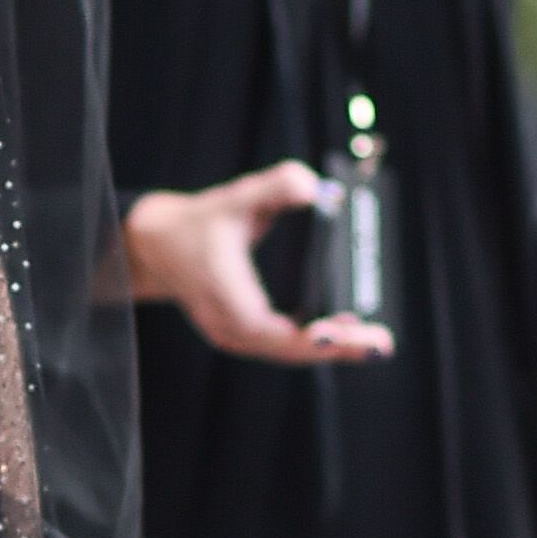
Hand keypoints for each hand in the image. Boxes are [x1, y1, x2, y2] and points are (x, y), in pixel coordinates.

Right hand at [124, 165, 394, 364]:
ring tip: (373, 343)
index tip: (341, 331)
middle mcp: (229, 326)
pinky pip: (284, 345)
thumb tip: (317, 188)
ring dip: (331, 348)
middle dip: (337, 348)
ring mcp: (234, 334)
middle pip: (288, 349)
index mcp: (224, 296)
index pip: (269, 330)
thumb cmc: (196, 222)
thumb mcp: (235, 196)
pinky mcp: (243, 334)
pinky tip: (345, 333)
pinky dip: (315, 342)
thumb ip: (277, 185)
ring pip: (288, 351)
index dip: (307, 337)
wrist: (156, 244)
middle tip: (380, 344)